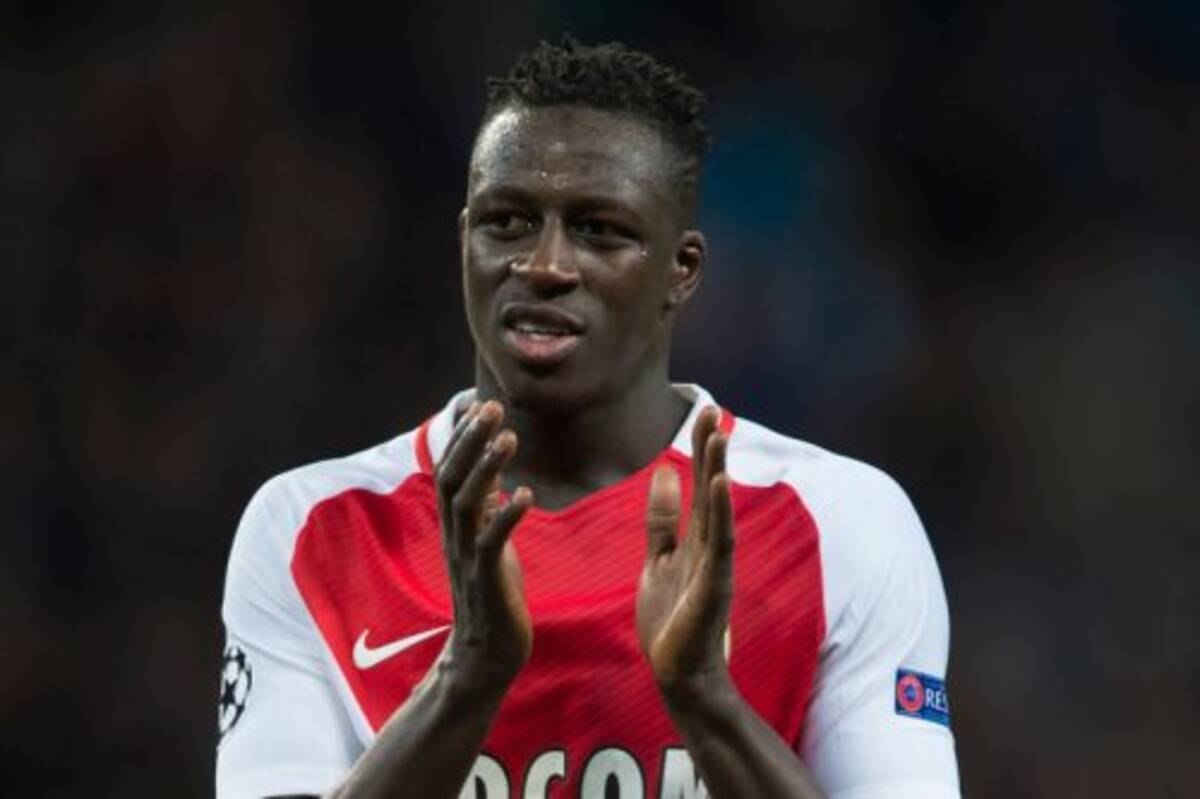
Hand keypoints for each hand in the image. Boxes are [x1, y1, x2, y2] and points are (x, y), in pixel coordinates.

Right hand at [435, 400, 533, 683]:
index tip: (479, 404)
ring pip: (467, 504)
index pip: (450, 471)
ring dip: (487, 468)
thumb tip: (496, 477)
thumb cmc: (492, 595)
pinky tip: (525, 494)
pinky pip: (491, 543)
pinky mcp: (486, 581)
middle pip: (452, 478)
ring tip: (510, 438)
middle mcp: (455, 537)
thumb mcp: (489, 544)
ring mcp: (468, 559)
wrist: (485, 655)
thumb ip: (487, 511)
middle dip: (471, 441)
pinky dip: (506, 516)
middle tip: (493, 407)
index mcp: (456, 526)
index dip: (462, 437)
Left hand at [636, 407, 733, 691]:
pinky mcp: (714, 585)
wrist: (679, 674)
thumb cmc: (672, 622)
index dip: (701, 448)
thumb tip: (663, 472)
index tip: (704, 409)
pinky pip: (719, 542)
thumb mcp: (659, 560)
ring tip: (719, 433)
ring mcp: (715, 564)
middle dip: (712, 448)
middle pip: (712, 487)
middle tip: (714, 407)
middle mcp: (710, 546)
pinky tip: (719, 482)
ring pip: (717, 508)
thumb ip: (663, 520)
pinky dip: (721, 511)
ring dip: (718, 469)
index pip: (700, 484)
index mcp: (695, 539)